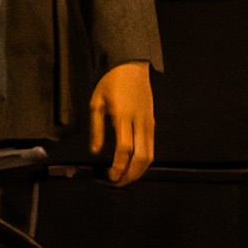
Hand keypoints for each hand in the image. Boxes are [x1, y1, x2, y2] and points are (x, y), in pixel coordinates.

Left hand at [90, 59, 154, 187]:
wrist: (131, 65)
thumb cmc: (112, 80)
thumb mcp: (96, 102)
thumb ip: (96, 129)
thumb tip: (95, 150)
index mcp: (123, 116)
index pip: (124, 149)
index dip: (119, 166)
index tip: (111, 176)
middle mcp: (138, 120)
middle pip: (141, 156)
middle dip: (131, 174)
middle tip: (119, 182)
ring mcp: (148, 122)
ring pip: (150, 154)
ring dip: (139, 170)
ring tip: (126, 176)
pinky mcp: (152, 121)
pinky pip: (151, 146)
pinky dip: (143, 159)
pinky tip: (134, 163)